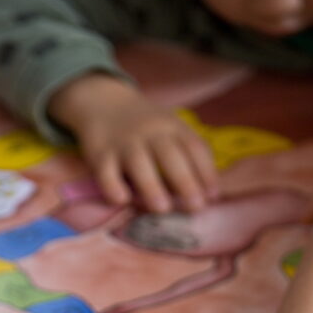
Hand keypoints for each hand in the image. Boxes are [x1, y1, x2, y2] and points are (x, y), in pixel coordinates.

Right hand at [49, 74, 217, 212]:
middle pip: (170, 156)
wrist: (103, 103)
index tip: (212, 196)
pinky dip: (113, 187)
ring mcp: (124, 143)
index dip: (206, 171)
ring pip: (139, 164)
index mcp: (172, 127)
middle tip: (195, 207)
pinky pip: (106, 172)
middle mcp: (150, 133)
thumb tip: (208, 194)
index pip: (194, 147)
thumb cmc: (145, 127)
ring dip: (152, 187)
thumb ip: (187, 154)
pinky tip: (123, 200)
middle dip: (185, 182)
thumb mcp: (169, 129)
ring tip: (162, 209)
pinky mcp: (100, 154)